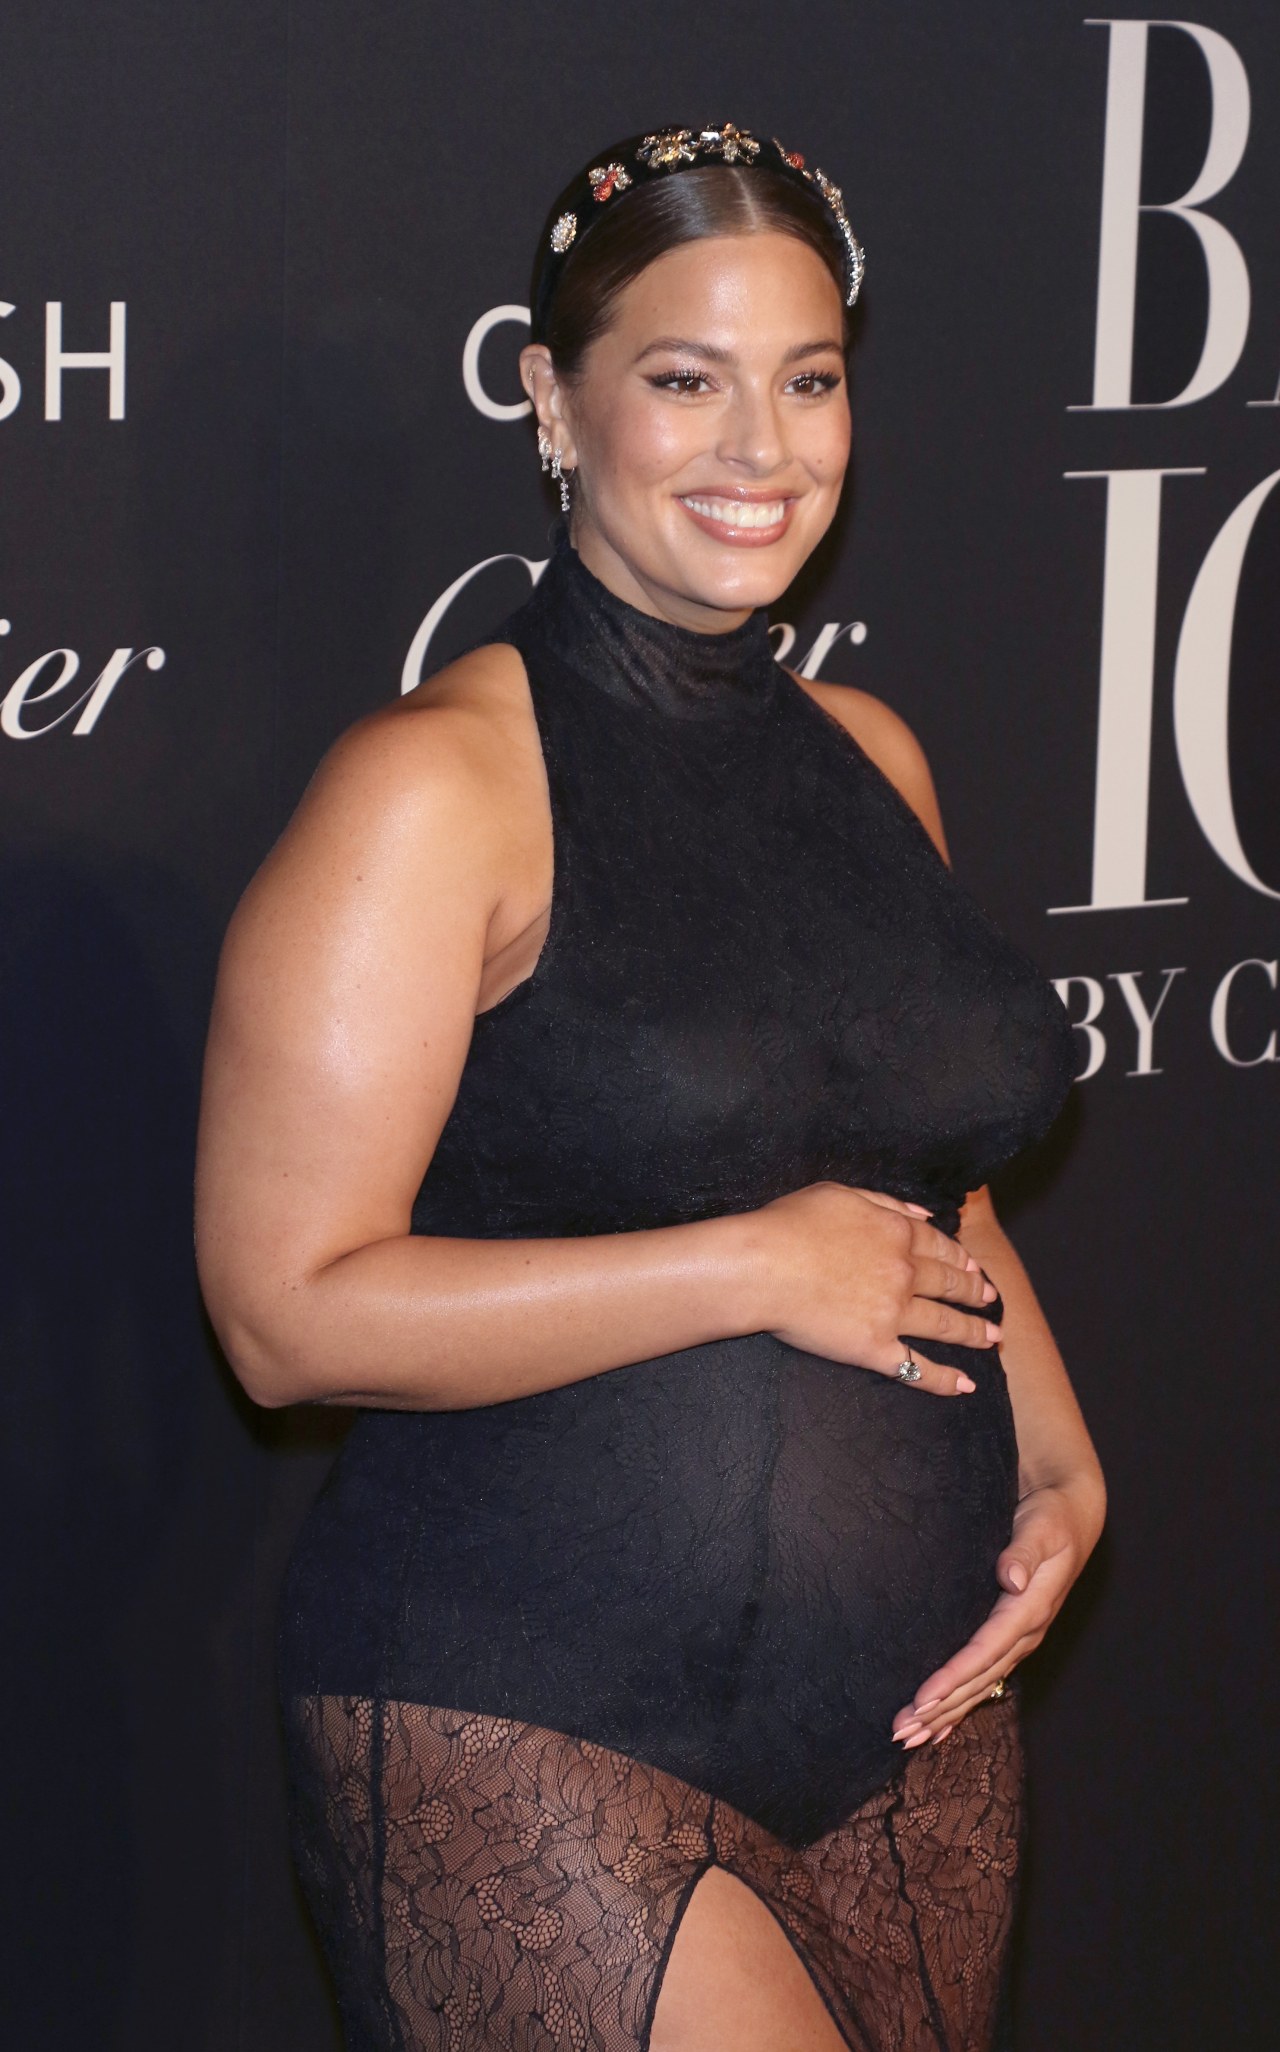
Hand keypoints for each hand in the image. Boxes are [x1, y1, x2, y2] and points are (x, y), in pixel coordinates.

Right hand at [753, 1181, 1002, 1396]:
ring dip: (974, 1332)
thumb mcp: (840, 1194)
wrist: (762, 1266)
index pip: (940, 1246)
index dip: (961, 1258)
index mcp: (896, 1233)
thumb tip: (925, 1213)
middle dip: (976, 1293)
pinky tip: (965, 1385)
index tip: (975, 1267)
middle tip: (992, 1300)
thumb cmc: (789, 1224)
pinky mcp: (875, 1348)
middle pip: (951, 1284)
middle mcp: (904, 1272)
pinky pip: (917, 1367)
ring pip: (945, 1325)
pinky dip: (944, 1379)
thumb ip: (886, 1201)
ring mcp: (893, 1313)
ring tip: (993, 1337)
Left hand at [890, 1472, 1105, 1745]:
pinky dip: (960, 1706)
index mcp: (1030, 1609)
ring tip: (909, 1738)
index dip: (954, 1676)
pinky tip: (938, 1729)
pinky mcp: (1010, 1637)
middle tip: (901, 1730)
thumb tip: (1012, 1578)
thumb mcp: (1042, 1526)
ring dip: (944, 1714)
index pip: (985, 1650)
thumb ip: (1025, 1551)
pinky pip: (983, 1678)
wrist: (1071, 1514)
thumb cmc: (1051, 1516)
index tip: (922, 1698)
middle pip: (978, 1679)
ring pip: (978, 1686)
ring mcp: (1018, 1639)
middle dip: (940, 1708)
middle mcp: (1025, 1633)